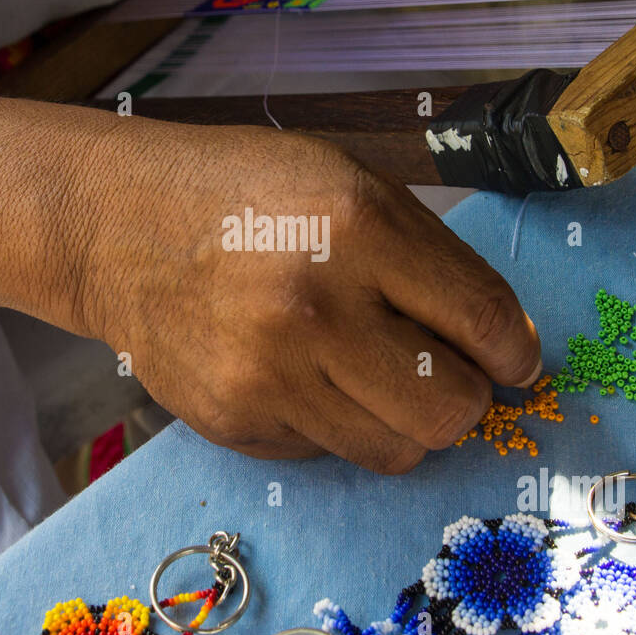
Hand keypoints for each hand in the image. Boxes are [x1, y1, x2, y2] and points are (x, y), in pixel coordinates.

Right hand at [68, 119, 541, 473]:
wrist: (118, 225)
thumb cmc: (245, 193)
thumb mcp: (350, 182)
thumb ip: (431, 258)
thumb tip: (507, 347)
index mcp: (357, 227)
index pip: (483, 321)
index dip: (517, 352)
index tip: (517, 361)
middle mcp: (313, 309)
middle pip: (450, 409)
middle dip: (466, 396)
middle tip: (445, 370)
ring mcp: (267, 375)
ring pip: (396, 450)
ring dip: (406, 419)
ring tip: (374, 372)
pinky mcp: (234, 422)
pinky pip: (329, 452)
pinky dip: (337, 422)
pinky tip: (304, 373)